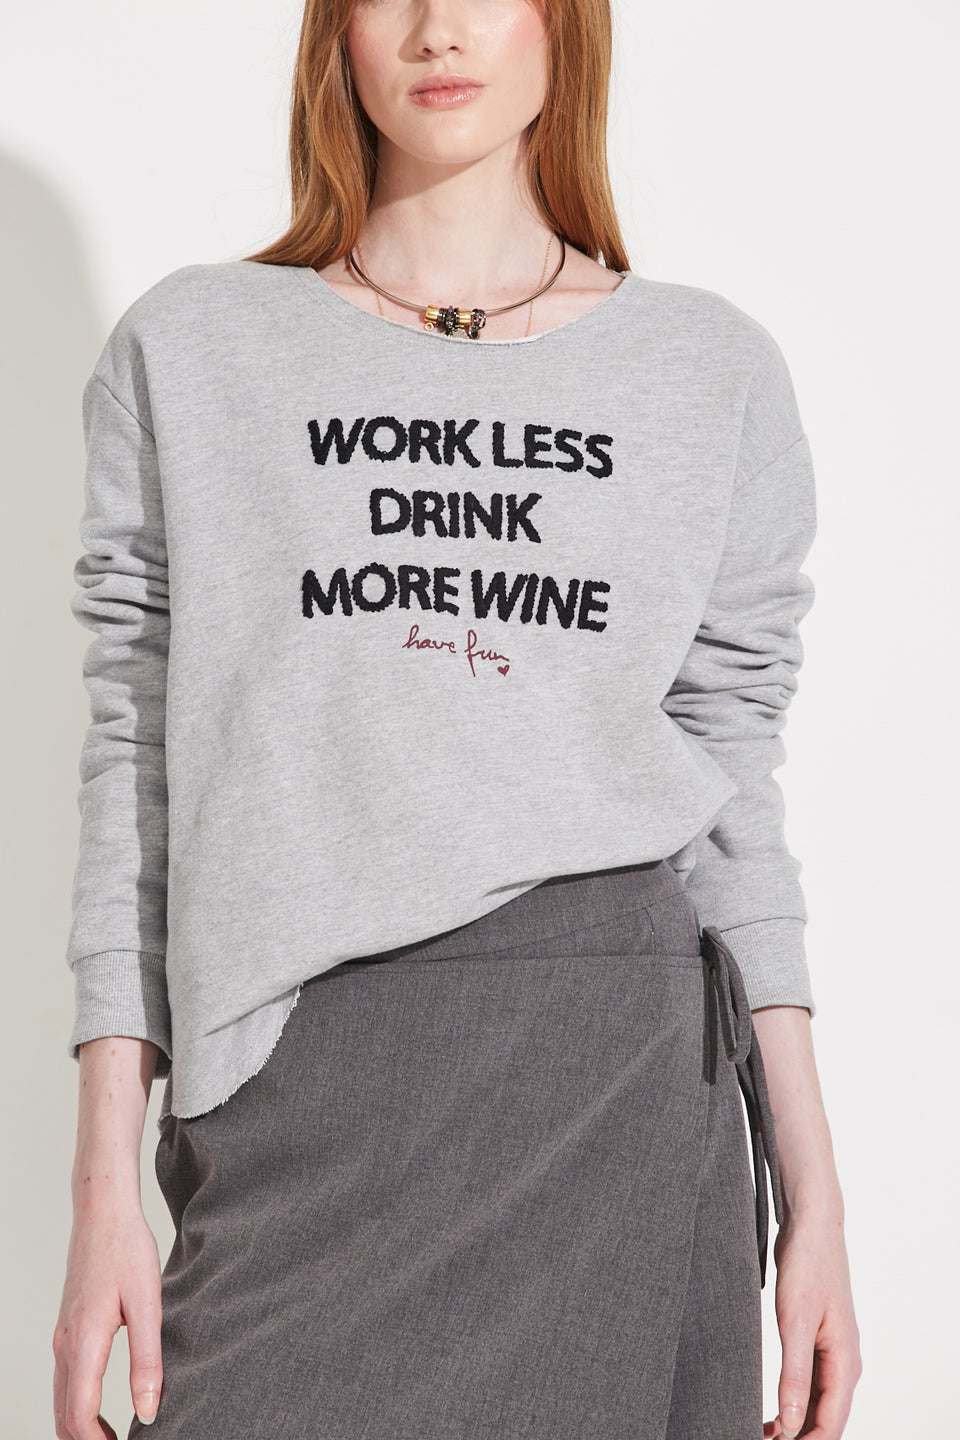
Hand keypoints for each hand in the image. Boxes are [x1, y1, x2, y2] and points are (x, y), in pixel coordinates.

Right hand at [53, 1199, 163, 1437]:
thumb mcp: (147, 1303)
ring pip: (61, 1399)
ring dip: (81, 1427)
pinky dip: (77, 1404)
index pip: (81, 1414)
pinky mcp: (68, 1327)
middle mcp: (66, 1345)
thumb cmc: (127, 1250)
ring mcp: (63, 1336)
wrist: (103, 1212)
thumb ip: (147, 1360)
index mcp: (84, 1343)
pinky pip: (65, 1379)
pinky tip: (102, 1405)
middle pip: (64, 1415)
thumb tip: (148, 1411)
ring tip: (115, 1438)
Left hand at [763, 1209, 861, 1438]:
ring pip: (818, 1404)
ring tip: (762, 1433)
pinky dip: (794, 1402)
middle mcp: (844, 1363)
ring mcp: (833, 1353)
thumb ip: (794, 1374)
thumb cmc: (808, 1266)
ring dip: (795, 1424)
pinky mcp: (818, 1342)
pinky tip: (772, 1412)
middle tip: (761, 1439)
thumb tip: (791, 1425)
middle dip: (798, 1437)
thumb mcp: (794, 1321)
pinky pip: (811, 1385)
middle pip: (826, 1419)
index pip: (830, 1425)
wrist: (812, 1226)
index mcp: (845, 1362)